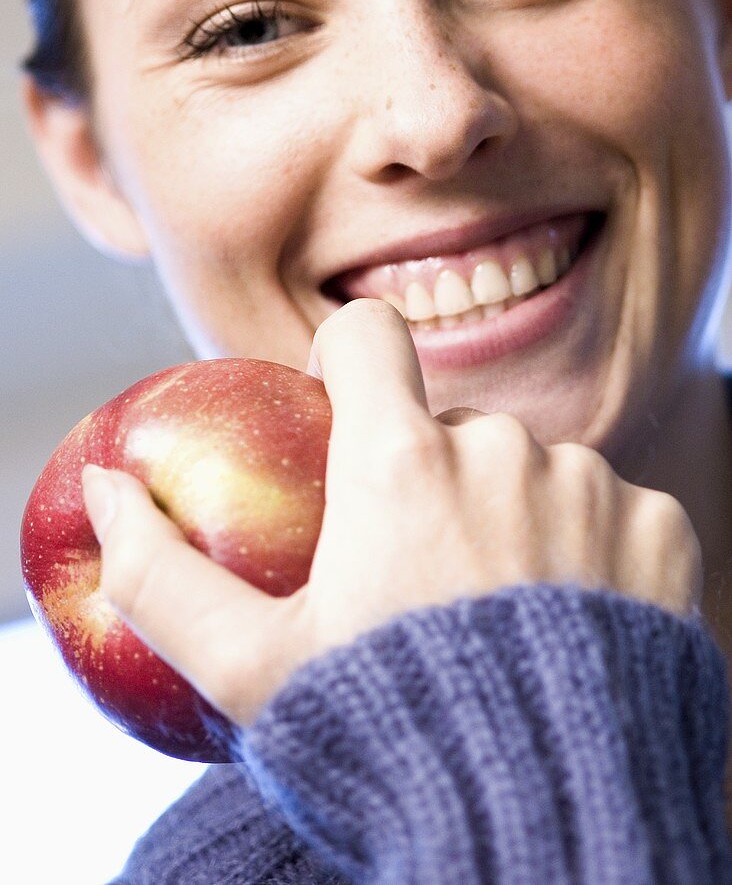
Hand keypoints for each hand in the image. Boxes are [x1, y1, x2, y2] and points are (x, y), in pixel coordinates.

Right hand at [82, 299, 702, 726]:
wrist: (548, 834)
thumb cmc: (387, 747)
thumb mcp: (249, 673)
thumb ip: (161, 572)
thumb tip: (103, 489)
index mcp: (402, 461)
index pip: (368, 335)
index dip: (348, 360)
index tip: (343, 412)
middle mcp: (504, 451)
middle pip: (449, 425)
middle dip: (429, 479)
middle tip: (418, 584)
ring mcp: (594, 485)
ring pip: (532, 469)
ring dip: (510, 518)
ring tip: (498, 621)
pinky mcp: (663, 529)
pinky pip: (611, 508)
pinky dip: (588, 549)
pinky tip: (573, 627)